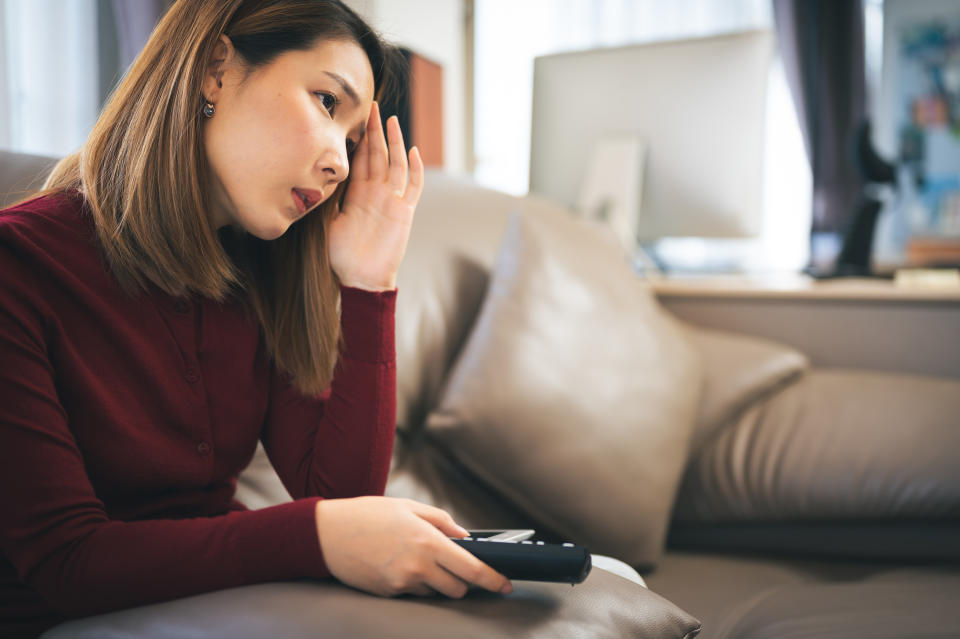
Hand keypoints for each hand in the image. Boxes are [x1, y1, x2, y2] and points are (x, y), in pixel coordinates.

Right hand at [314, 496, 513, 597]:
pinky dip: (415, 583)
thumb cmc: (367, 515)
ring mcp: (402, 583)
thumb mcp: (408, 507)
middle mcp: (418, 566)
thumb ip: (441, 521)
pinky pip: (413, 593)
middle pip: (457, 588)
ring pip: (436, 592)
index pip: (471, 568)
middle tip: (454, 564)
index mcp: (428, 541)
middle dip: (462, 580)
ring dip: (437, 581)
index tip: (505, 584)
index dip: (493, 579)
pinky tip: (399, 563)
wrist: (326, 534)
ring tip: (418, 557)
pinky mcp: (389, 593)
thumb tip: (464, 537)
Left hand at [328, 101, 423, 291]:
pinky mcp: (404, 212)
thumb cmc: (341, 256)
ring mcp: (392, 200)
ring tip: (391, 119)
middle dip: (374, 130)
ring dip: (394, 142)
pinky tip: (413, 151)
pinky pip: (413, 186)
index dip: (358, 138)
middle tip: (371, 106)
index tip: (354, 116)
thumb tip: (311, 177)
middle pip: (377, 155)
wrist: (360, 278)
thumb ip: (327, 198)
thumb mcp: (327, 221)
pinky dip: (416, 169)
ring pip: (395, 164)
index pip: (359, 159)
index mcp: (357, 194)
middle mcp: (376, 193)